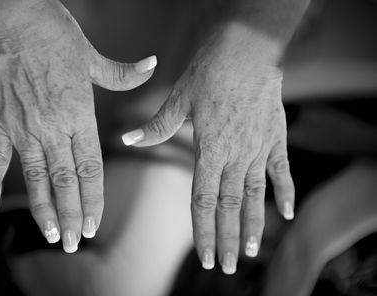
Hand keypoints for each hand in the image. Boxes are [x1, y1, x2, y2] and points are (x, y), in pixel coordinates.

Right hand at [0, 0, 156, 252]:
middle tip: (75, 243)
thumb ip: (122, 72)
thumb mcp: (92, 55)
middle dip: (73, 215)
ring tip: (50, 235)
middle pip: (65, 181)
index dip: (94, 199)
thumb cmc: (53, 33)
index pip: (91, 168)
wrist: (11, 15)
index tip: (96, 224)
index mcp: (80, 114)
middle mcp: (53, 128)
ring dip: (42, 210)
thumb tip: (152, 64)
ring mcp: (22, 128)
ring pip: (35, 179)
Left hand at [122, 23, 293, 272]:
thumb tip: (128, 140)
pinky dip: (286, 193)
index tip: (206, 258)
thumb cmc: (211, 70)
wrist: (249, 47)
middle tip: (230, 267)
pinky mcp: (276, 137)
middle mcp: (236, 155)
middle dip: (228, 239)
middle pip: (230, 206)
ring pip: (257, 195)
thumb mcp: (179, 97)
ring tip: (253, 250)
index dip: (203, 232)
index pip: (204, 201)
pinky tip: (288, 214)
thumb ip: (157, 126)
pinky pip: (282, 171)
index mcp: (210, 149)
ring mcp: (259, 148)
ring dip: (255, 225)